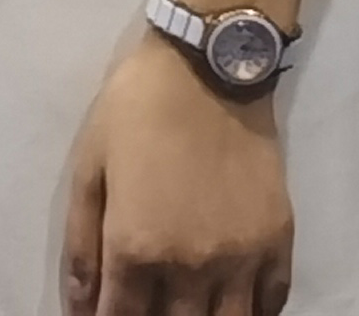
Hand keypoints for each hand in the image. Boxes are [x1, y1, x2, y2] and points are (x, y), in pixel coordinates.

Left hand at [61, 31, 292, 315]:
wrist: (207, 66)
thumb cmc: (136, 110)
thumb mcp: (90, 168)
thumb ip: (82, 243)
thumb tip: (80, 304)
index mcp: (138, 247)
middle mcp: (191, 266)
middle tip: (147, 303)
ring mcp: (241, 258)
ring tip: (188, 307)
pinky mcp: (278, 241)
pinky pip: (272, 303)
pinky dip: (254, 313)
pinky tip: (235, 304)